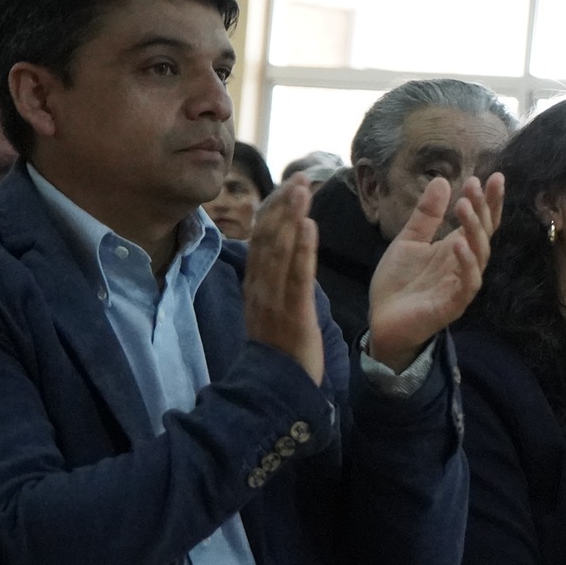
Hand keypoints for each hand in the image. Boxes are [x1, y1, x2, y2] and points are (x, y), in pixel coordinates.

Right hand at [243, 175, 323, 384]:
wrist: (275, 387)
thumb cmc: (279, 349)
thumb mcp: (271, 308)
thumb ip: (273, 280)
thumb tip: (282, 250)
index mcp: (255, 284)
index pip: (261, 239)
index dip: (273, 210)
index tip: (287, 185)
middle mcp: (259, 287)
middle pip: (267, 237)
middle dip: (282, 205)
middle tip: (298, 177)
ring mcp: (273, 299)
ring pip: (279, 250)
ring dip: (291, 216)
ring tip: (302, 189)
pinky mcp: (293, 313)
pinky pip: (297, 276)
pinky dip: (302, 249)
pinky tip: (310, 226)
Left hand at [366, 172, 505, 371]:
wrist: (383, 321)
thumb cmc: (399, 283)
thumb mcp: (409, 240)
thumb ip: (426, 215)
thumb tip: (443, 181)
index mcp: (456, 248)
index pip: (481, 222)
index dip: (490, 201)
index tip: (494, 176)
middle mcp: (464, 264)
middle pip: (483, 233)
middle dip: (482, 208)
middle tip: (475, 184)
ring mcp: (461, 284)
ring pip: (479, 255)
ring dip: (474, 229)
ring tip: (464, 205)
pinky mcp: (453, 304)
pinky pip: (467, 283)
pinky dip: (467, 264)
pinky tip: (459, 244)